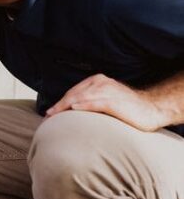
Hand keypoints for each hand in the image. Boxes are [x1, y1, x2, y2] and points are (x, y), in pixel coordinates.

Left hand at [46, 74, 166, 131]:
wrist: (151, 109)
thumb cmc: (127, 108)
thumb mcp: (105, 100)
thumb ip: (90, 102)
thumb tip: (71, 112)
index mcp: (97, 81)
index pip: (73, 92)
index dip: (60, 103)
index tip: (49, 114)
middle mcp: (100, 83)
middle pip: (74, 94)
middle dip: (59, 106)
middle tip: (47, 117)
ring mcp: (107, 91)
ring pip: (80, 98)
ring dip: (65, 107)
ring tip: (54, 116)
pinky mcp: (114, 101)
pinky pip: (95, 102)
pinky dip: (84, 105)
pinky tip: (74, 109)